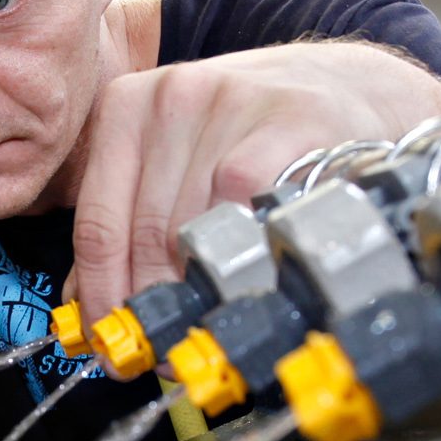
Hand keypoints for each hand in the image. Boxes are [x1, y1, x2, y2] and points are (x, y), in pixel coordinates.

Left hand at [69, 41, 440, 319]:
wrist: (352, 86)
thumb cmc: (256, 136)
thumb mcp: (181, 160)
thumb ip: (128, 223)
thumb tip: (87, 308)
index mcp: (126, 107)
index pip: (97, 222)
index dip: (101, 296)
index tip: (111, 345)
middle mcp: (169, 97)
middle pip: (144, 232)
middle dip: (152, 306)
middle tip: (165, 354)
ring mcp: (227, 103)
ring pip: (194, 227)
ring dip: (198, 293)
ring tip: (210, 327)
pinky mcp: (284, 119)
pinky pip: (246, 207)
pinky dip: (245, 256)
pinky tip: (251, 283)